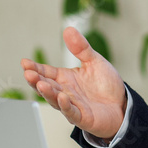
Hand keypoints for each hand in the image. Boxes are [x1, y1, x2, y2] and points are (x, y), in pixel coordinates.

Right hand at [21, 26, 126, 140]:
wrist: (122, 104)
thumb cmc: (106, 85)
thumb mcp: (94, 62)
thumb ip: (81, 48)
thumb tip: (68, 29)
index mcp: (65, 78)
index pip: (46, 72)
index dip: (35, 68)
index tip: (24, 62)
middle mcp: (65, 92)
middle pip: (46, 86)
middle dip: (36, 80)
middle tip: (28, 73)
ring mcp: (72, 105)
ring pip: (55, 100)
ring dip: (48, 93)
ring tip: (41, 84)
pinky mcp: (83, 117)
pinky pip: (72, 112)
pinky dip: (66, 106)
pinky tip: (62, 98)